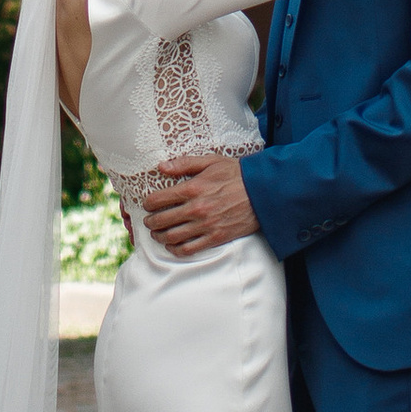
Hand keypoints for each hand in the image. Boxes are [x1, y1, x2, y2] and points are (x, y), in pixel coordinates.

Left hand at [145, 152, 259, 255]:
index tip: (147, 204)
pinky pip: (189, 249)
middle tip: (149, 221)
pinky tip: (173, 246)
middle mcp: (196, 208)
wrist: (263, 193)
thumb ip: (184, 164)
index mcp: (192, 188)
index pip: (158, 199)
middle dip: (150, 222)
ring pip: (172, 237)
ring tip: (158, 234)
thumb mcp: (211, 161)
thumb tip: (161, 167)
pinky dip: (176, 249)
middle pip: (161, 220)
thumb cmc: (237, 174)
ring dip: (160, 237)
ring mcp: (205, 225)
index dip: (147, 203)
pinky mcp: (215, 238)